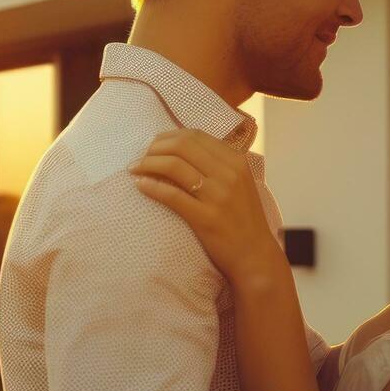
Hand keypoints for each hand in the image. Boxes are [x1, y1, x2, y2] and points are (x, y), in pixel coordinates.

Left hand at [131, 128, 283, 285]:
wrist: (254, 255)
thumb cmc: (242, 219)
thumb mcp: (238, 183)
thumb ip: (216, 164)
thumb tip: (178, 149)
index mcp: (235, 160)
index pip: (195, 135)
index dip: (168, 137)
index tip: (153, 145)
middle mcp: (228, 173)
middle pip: (181, 146)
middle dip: (154, 148)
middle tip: (140, 157)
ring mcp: (218, 195)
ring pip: (174, 166)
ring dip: (147, 164)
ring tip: (134, 169)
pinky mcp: (205, 218)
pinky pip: (171, 195)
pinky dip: (151, 187)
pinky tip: (140, 185)